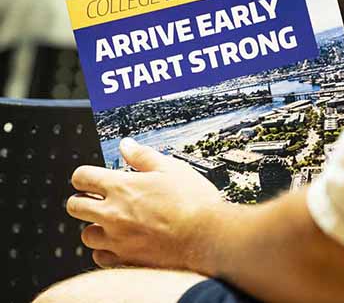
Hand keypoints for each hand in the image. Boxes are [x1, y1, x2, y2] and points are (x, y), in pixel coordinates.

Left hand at [67, 138, 222, 271]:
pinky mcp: (125, 261)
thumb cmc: (192, 201)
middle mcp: (112, 214)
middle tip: (98, 198)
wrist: (207, 237)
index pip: (82, 177)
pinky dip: (106, 249)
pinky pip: (100, 257)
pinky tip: (121, 242)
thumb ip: (143, 156)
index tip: (91, 177)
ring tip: (113, 222)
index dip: (84, 175)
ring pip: (86, 235)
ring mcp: (117, 240)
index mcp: (122, 187)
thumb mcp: (171, 168)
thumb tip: (126, 145)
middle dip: (82, 199)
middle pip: (75, 206)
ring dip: (95, 226)